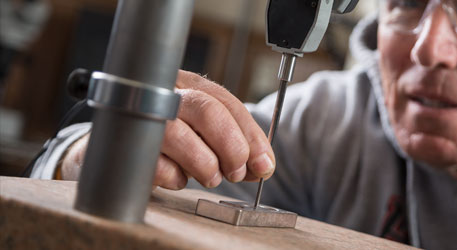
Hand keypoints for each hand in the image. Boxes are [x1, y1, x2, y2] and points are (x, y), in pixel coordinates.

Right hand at [60, 70, 275, 189]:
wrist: (113, 148)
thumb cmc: (167, 140)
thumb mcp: (204, 136)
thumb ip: (234, 145)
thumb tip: (263, 167)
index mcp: (189, 86)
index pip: (227, 102)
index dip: (252, 136)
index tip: (265, 164)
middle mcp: (165, 93)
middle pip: (207, 111)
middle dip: (232, 148)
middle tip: (236, 172)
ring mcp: (141, 116)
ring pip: (181, 135)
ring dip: (205, 165)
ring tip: (210, 177)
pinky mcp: (123, 144)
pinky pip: (155, 163)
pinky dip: (175, 177)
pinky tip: (178, 178)